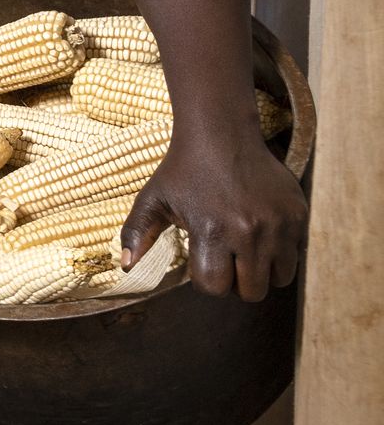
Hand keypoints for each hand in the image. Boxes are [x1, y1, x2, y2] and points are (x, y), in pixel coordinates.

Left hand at [118, 126, 307, 300]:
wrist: (222, 133)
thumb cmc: (182, 169)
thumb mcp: (152, 199)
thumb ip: (137, 234)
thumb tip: (126, 269)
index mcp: (211, 231)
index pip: (214, 286)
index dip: (206, 281)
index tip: (202, 263)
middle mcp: (249, 232)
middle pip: (251, 291)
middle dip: (236, 284)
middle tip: (226, 262)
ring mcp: (278, 224)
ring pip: (279, 278)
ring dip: (262, 273)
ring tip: (245, 252)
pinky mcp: (298, 215)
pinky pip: (296, 254)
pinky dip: (280, 253)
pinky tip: (261, 234)